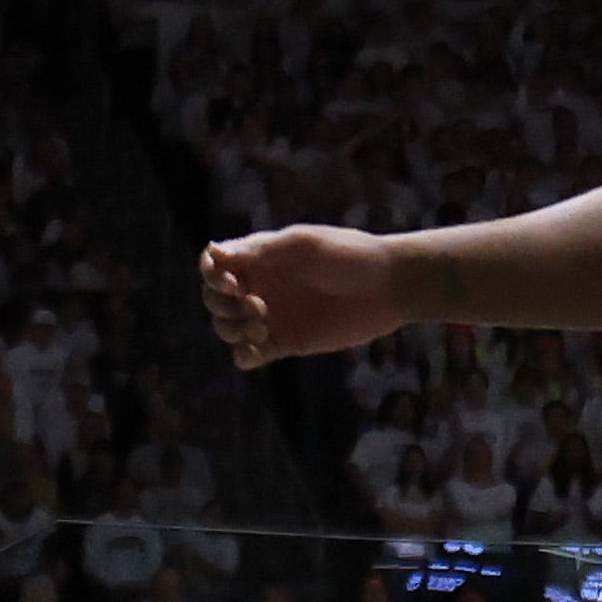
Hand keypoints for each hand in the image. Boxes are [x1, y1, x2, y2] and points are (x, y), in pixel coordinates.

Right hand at [200, 227, 406, 366]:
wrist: (388, 286)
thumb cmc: (348, 255)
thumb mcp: (303, 245)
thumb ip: (260, 251)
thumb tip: (213, 252)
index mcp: (260, 257)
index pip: (214, 266)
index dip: (212, 276)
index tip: (233, 284)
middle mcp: (259, 286)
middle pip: (214, 299)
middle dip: (221, 304)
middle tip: (255, 306)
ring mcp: (270, 316)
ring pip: (226, 328)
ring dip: (232, 328)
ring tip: (262, 325)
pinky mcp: (284, 343)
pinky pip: (248, 355)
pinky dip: (244, 355)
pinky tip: (259, 348)